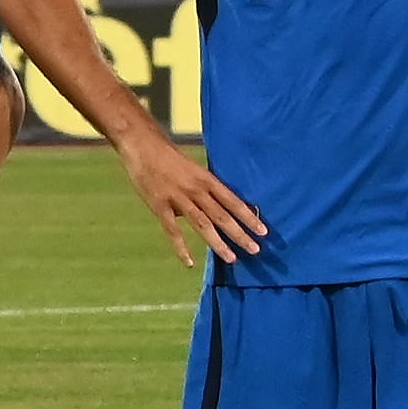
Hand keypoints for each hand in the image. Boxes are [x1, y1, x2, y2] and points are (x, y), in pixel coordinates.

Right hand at [116, 123, 268, 268]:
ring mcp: (178, 198)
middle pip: (222, 216)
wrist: (143, 145)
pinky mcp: (160, 205)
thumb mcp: (194, 169)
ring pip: (202, 224)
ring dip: (218, 243)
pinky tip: (189, 263)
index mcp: (207, 179)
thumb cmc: (170, 157)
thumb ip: (206, 188)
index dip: (248, 217)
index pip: (233, 201)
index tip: (263, 232)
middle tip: (255, 250)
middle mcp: (196, 189)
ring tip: (232, 259)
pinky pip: (173, 230)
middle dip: (239, 234)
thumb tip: (220, 208)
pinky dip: (182, 247)